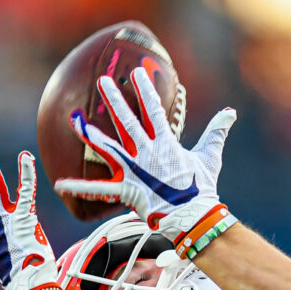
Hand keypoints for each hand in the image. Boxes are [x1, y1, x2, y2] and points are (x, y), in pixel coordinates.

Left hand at [55, 67, 236, 244]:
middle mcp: (146, 153)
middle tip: (103, 81)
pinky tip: (59, 183)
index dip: (144, 90)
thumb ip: (217, 132)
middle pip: (127, 121)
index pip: (153, 110)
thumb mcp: (210, 156)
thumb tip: (231, 112)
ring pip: (107, 147)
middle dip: (114, 100)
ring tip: (74, 118)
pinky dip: (78, 187)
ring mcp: (134, 170)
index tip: (136, 72)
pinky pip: (98, 189)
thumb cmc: (202, 189)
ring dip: (90, 133)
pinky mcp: (126, 190)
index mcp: (165, 143)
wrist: (194, 217)